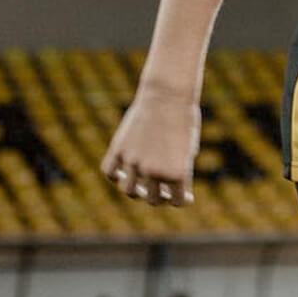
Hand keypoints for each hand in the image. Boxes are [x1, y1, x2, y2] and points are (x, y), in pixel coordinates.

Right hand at [99, 82, 200, 207]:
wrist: (167, 95)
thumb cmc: (184, 119)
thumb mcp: (188, 148)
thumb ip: (177, 170)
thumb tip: (165, 186)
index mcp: (177, 173)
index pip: (176, 201)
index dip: (181, 199)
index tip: (184, 196)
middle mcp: (154, 171)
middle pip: (151, 199)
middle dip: (159, 197)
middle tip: (162, 190)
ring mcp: (133, 161)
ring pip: (128, 190)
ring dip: (135, 192)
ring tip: (140, 186)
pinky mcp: (119, 148)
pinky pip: (109, 171)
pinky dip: (114, 175)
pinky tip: (122, 172)